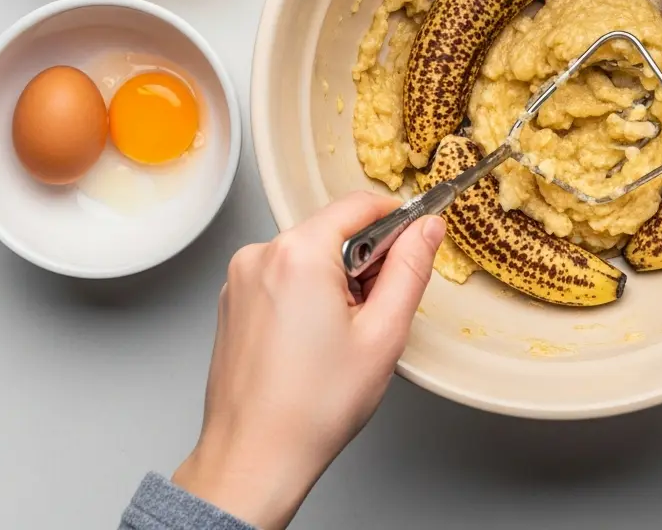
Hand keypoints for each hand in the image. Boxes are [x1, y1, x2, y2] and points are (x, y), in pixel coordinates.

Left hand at [172, 194, 444, 528]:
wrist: (254, 458)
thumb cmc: (313, 407)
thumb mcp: (383, 333)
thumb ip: (411, 268)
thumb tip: (428, 228)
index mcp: (298, 252)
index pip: (359, 204)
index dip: (397, 219)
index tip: (418, 241)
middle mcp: (261, 255)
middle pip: (333, 230)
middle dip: (365, 260)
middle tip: (378, 312)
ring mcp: (240, 278)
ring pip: (308, 254)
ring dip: (336, 279)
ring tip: (343, 336)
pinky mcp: (233, 301)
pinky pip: (283, 277)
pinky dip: (307, 295)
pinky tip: (315, 341)